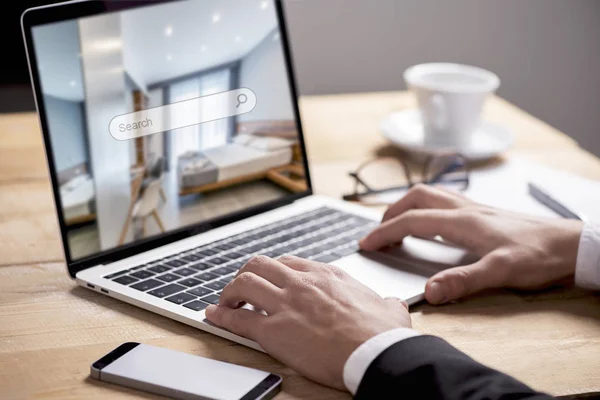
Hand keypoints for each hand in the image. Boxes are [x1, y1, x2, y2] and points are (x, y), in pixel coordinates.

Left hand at [205, 255, 410, 389]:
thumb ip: (386, 302)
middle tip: (244, 288)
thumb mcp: (390, 308)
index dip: (273, 270)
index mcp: (327, 275)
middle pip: (261, 264)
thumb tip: (392, 304)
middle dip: (247, 273)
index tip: (269, 278)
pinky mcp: (273, 331)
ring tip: (226, 301)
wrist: (376, 353)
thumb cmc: (382, 334)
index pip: (289, 262)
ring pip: (244, 283)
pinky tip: (213, 316)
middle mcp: (302, 283)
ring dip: (231, 291)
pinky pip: (237, 319)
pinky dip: (220, 316)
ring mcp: (286, 304)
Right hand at [360, 184, 583, 304]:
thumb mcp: (501, 272)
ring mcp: (475, 209)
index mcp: (462, 221)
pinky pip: (446, 203)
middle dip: (392, 211)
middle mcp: (465, 209)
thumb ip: (463, 280)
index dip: (384, 231)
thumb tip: (429, 291)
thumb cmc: (539, 255)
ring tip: (399, 225)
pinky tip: (434, 228)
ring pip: (432, 196)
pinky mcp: (484, 215)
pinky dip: (428, 210)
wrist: (571, 244)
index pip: (411, 220)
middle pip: (417, 197)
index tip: (366, 243)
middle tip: (379, 231)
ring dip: (409, 206)